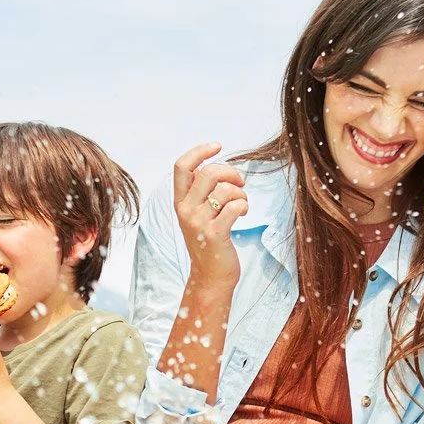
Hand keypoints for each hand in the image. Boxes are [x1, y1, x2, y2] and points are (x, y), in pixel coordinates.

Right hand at [173, 142, 246, 286]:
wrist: (210, 276)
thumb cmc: (208, 242)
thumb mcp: (197, 215)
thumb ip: (200, 193)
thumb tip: (218, 169)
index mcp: (180, 202)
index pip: (182, 166)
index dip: (199, 151)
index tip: (217, 146)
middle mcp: (185, 210)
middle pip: (209, 173)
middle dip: (230, 172)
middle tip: (240, 182)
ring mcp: (198, 223)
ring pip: (225, 189)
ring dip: (240, 192)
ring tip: (241, 202)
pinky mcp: (215, 234)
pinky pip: (235, 206)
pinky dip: (244, 205)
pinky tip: (242, 212)